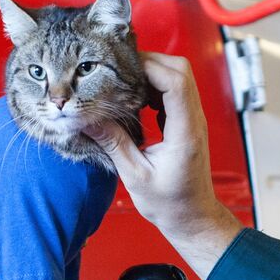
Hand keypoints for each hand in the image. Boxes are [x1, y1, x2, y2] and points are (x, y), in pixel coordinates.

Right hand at [84, 53, 242, 278]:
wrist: (193, 217)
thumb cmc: (169, 203)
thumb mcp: (134, 175)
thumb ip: (112, 143)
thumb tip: (85, 118)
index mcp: (185, 133)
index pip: (175, 83)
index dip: (149, 68)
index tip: (120, 69)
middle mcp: (194, 121)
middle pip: (180, 70)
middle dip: (149, 62)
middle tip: (117, 71)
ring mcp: (193, 120)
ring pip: (180, 76)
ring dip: (152, 73)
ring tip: (122, 83)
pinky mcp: (188, 123)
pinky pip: (176, 90)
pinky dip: (155, 85)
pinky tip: (134, 98)